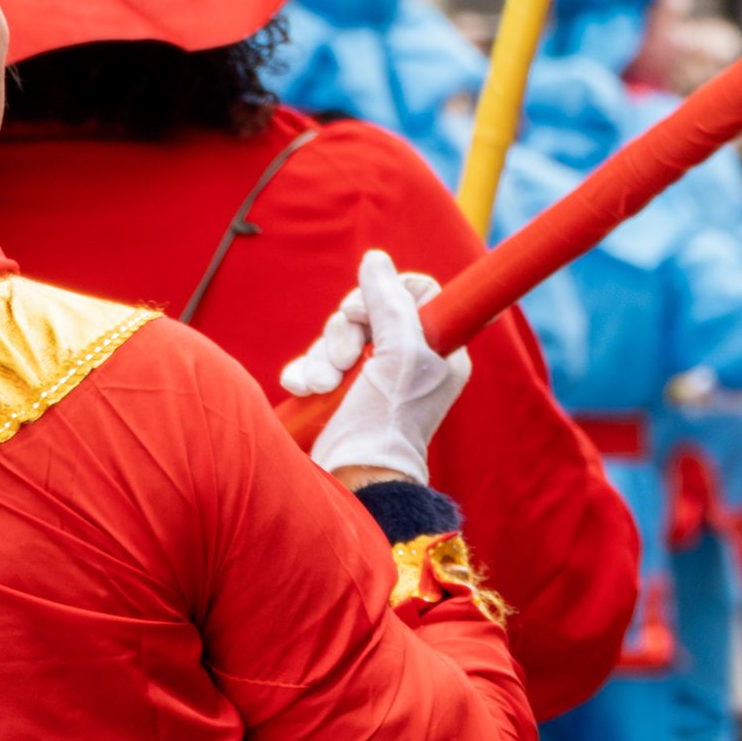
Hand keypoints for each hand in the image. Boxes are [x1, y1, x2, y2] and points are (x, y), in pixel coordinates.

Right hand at [283, 250, 471, 484]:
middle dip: (344, 331)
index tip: (370, 311)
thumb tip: (376, 260)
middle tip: (346, 358)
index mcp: (438, 347)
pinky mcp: (340, 393)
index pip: (416, 291)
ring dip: (322, 356)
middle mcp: (408, 359)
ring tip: (322, 384)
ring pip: (336, 335)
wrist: (357, 479)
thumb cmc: (389, 421)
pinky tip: (303, 388)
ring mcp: (372, 376)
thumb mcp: (401, 353)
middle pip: (367, 310)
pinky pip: (315, 361)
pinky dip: (306, 371)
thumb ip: (390, 301)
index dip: (387, 292)